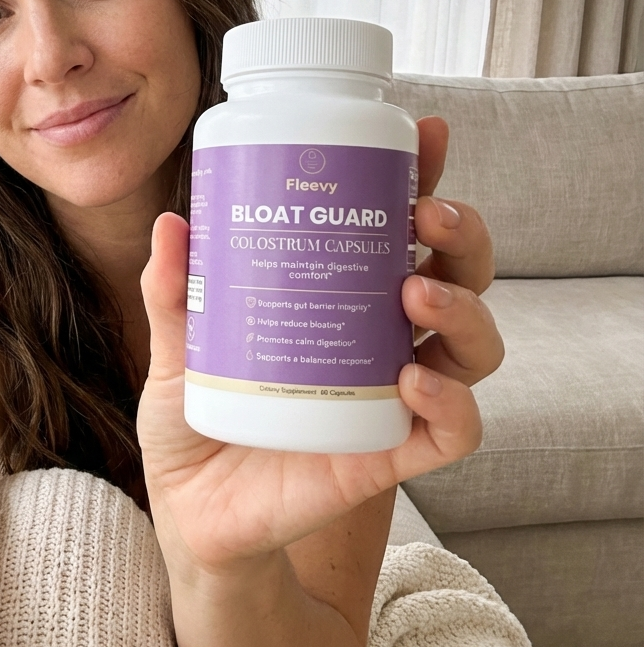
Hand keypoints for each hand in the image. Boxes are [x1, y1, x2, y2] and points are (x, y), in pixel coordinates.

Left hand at [137, 116, 501, 574]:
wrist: (194, 512)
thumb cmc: (196, 419)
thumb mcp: (177, 351)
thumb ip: (173, 295)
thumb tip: (173, 224)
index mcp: (338, 297)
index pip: (396, 231)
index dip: (423, 180)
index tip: (428, 135)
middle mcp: (376, 338)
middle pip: (456, 276)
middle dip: (461, 237)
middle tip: (424, 218)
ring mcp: (390, 394)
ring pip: (473, 345)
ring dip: (463, 309)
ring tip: (415, 293)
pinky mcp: (389, 453)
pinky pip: (453, 431)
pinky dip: (451, 404)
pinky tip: (412, 380)